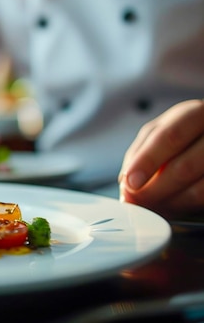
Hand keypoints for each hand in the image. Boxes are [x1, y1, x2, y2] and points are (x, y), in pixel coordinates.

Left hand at [119, 99, 203, 218]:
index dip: (147, 162)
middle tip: (134, 201)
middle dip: (153, 190)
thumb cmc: (182, 135)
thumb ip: (140, 154)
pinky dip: (184, 208)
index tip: (130, 183)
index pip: (169, 137)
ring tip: (149, 206)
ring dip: (168, 204)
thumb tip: (125, 183)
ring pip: (199, 190)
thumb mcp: (159, 133)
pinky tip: (170, 207)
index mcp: (195, 114)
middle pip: (184, 167)